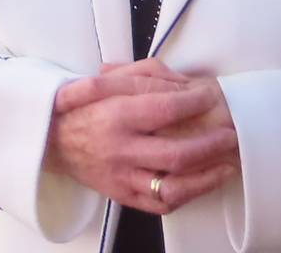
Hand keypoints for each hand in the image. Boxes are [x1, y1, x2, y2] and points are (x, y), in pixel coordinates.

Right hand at [48, 62, 240, 213]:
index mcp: (115, 114)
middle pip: (177, 153)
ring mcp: (122, 177)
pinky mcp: (124, 195)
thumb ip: (145, 76)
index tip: (211, 96)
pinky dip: (188, 195)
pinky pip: (161, 204)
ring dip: (207, 177)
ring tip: (227, 164)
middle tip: (231, 134)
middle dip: (212, 144)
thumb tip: (185, 85)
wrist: (50, 140)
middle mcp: (119, 149)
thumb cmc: (82, 106)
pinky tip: (204, 181)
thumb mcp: (107, 80)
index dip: (194, 102)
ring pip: (173, 187)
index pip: (164, 108)